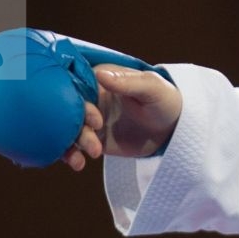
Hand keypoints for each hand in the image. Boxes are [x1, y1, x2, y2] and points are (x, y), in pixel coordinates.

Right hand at [61, 64, 182, 168]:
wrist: (173, 130)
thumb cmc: (164, 99)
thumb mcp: (150, 87)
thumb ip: (126, 82)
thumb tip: (101, 74)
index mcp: (98, 77)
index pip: (73, 84)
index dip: (76, 100)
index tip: (93, 115)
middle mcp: (89, 97)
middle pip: (65, 109)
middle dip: (74, 124)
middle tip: (97, 132)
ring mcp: (88, 120)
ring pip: (65, 130)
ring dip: (70, 143)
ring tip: (94, 152)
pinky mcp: (92, 139)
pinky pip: (72, 146)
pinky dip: (70, 155)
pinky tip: (79, 163)